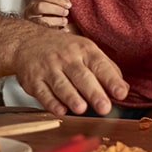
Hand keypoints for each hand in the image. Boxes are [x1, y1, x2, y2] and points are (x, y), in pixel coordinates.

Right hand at [13, 29, 127, 115]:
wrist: (27, 41)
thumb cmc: (64, 50)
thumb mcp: (87, 51)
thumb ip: (107, 70)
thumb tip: (123, 90)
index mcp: (85, 50)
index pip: (101, 66)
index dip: (112, 80)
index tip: (121, 93)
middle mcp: (67, 58)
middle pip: (82, 76)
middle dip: (94, 93)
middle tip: (105, 107)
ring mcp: (48, 68)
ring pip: (61, 84)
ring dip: (71, 97)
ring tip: (82, 109)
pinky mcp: (33, 80)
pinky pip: (42, 92)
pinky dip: (51, 102)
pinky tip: (60, 110)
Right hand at [24, 0, 70, 30]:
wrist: (30, 26)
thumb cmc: (43, 13)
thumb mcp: (48, 4)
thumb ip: (57, 2)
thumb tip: (67, 2)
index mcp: (36, 1)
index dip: (59, 0)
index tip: (68, 5)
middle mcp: (31, 10)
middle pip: (41, 7)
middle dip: (56, 9)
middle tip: (66, 12)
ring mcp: (32, 21)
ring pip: (42, 21)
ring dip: (57, 21)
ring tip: (64, 21)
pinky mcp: (35, 31)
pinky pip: (45, 31)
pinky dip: (57, 31)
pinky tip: (64, 30)